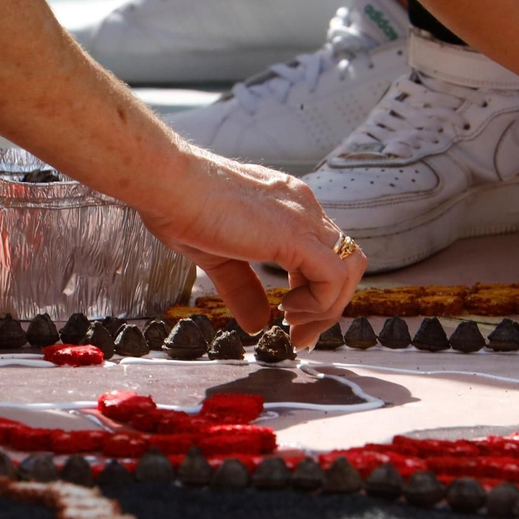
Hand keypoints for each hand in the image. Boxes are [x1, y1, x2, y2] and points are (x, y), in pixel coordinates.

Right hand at [140, 148, 365, 346]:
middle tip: (300, 335)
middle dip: (330, 306)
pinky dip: (321, 302)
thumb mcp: (218, 257)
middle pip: (346, 261)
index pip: (325, 253)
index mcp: (287, 208)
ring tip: (295, 326)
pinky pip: (333, 276)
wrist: (168, 183)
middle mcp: (303, 208)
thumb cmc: (180, 206)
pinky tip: (287, 311)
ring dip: (330, 306)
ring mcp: (303, 218)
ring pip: (350, 267)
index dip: (316, 292)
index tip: (291, 320)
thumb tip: (257, 323)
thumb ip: (243, 289)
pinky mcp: (295, 234)